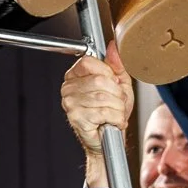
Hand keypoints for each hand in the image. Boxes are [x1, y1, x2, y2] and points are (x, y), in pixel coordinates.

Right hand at [60, 43, 133, 158]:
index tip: (113, 84)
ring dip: (118, 108)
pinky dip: (115, 118)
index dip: (107, 73)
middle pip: (100, 81)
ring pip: (104, 97)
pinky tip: (112, 122)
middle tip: (117, 103)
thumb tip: (113, 46)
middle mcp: (68, 89)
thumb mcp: (119, 84)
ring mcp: (70, 104)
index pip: (89, 62)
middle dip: (117, 94)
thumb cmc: (112, 112)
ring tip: (115, 113)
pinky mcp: (77, 118)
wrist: (110, 140)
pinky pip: (103, 112)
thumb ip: (117, 64)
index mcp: (75, 76)